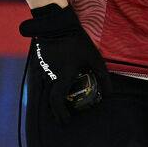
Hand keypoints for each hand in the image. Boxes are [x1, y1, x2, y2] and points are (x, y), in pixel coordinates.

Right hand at [19, 4, 107, 125]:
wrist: (56, 24)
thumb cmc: (78, 42)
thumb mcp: (95, 59)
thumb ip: (103, 77)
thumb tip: (109, 95)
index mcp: (62, 76)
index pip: (57, 101)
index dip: (61, 114)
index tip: (67, 122)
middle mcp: (49, 75)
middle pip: (50, 99)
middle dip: (56, 111)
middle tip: (63, 118)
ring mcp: (42, 69)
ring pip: (46, 88)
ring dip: (53, 98)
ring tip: (62, 105)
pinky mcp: (38, 63)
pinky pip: (44, 79)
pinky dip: (50, 86)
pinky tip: (57, 87)